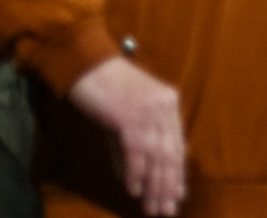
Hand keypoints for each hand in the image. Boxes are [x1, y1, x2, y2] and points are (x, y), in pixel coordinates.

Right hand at [68, 57, 184, 215]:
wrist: (88, 64)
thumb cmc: (107, 88)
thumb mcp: (131, 112)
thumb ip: (141, 138)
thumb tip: (145, 173)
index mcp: (170, 102)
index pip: (177, 145)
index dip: (178, 173)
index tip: (178, 195)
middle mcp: (164, 106)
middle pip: (170, 154)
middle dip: (168, 186)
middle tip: (167, 210)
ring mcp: (148, 111)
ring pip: (156, 157)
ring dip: (154, 186)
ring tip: (152, 208)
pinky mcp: (128, 117)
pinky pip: (135, 152)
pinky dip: (134, 173)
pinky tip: (134, 190)